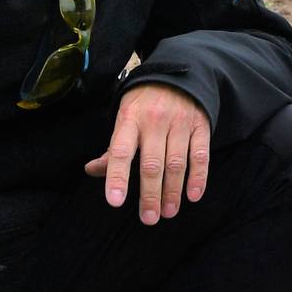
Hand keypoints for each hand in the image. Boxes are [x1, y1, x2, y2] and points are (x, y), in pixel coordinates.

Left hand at [83, 83, 210, 224]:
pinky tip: (193, 195)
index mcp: (129, 119)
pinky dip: (198, 177)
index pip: (120, 151)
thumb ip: (112, 148)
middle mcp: (154, 120)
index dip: (117, 177)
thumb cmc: (144, 104)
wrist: (178, 73)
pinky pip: (200, 154)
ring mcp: (179, 122)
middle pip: (151, 163)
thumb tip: (91, 171)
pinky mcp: (200, 125)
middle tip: (149, 219)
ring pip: (176, 163)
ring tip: (168, 212)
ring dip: (172, 191)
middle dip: (150, 194)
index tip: (116, 202)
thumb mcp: (124, 118)